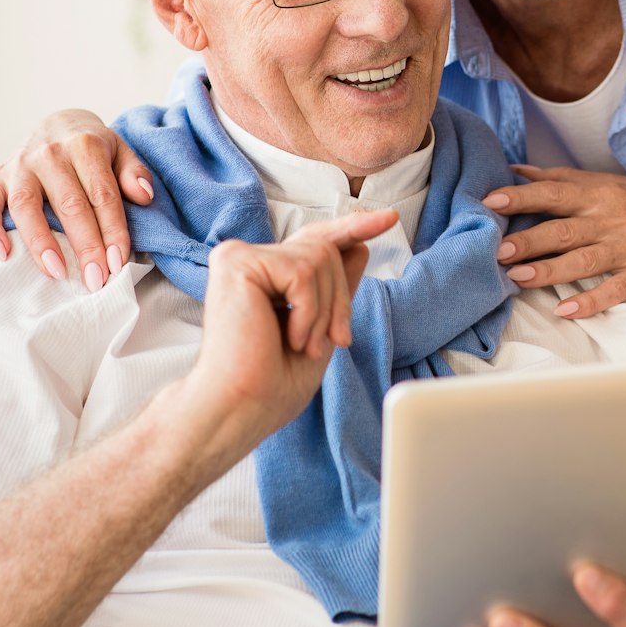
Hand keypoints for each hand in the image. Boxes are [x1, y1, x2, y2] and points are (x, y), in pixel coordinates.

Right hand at [0, 109, 155, 291]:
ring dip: (40, 242)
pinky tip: (2, 254)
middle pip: (68, 203)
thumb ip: (134, 172)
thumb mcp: (121, 151)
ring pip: (25, 205)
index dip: (111, 230)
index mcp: (84, 146)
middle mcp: (49, 154)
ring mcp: (18, 166)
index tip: (118, 262)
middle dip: (84, 245)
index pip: (102, 194)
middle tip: (95, 279)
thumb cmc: (93, 149)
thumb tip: (144, 195)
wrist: (58, 126)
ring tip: (56, 272)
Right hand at [185, 209, 397, 449]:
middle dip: (340, 300)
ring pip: (319, 258)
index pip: (315, 242)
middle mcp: (247, 258)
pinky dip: (309, 311)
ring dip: (325, 311)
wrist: (241, 407)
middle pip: (325, 250)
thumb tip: (359, 246)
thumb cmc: (272, 382)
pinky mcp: (236, 261)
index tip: (389, 218)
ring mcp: (238, 256)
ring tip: (304, 346)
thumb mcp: (320, 328)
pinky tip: (290, 338)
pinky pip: (302, 272)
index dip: (353, 229)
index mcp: (264, 274)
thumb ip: (335, 288)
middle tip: (332, 343)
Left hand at [483, 166, 625, 317]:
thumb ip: (562, 180)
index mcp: (599, 194)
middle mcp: (610, 219)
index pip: (553, 192)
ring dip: (548, 269)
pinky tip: (565, 310)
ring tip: (516, 278)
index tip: (489, 201)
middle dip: (527, 239)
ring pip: (582, 260)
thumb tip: (518, 171)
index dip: (520, 197)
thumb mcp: (610, 183)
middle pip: (562, 229)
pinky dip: (589, 301)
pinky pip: (613, 290)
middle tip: (495, 249)